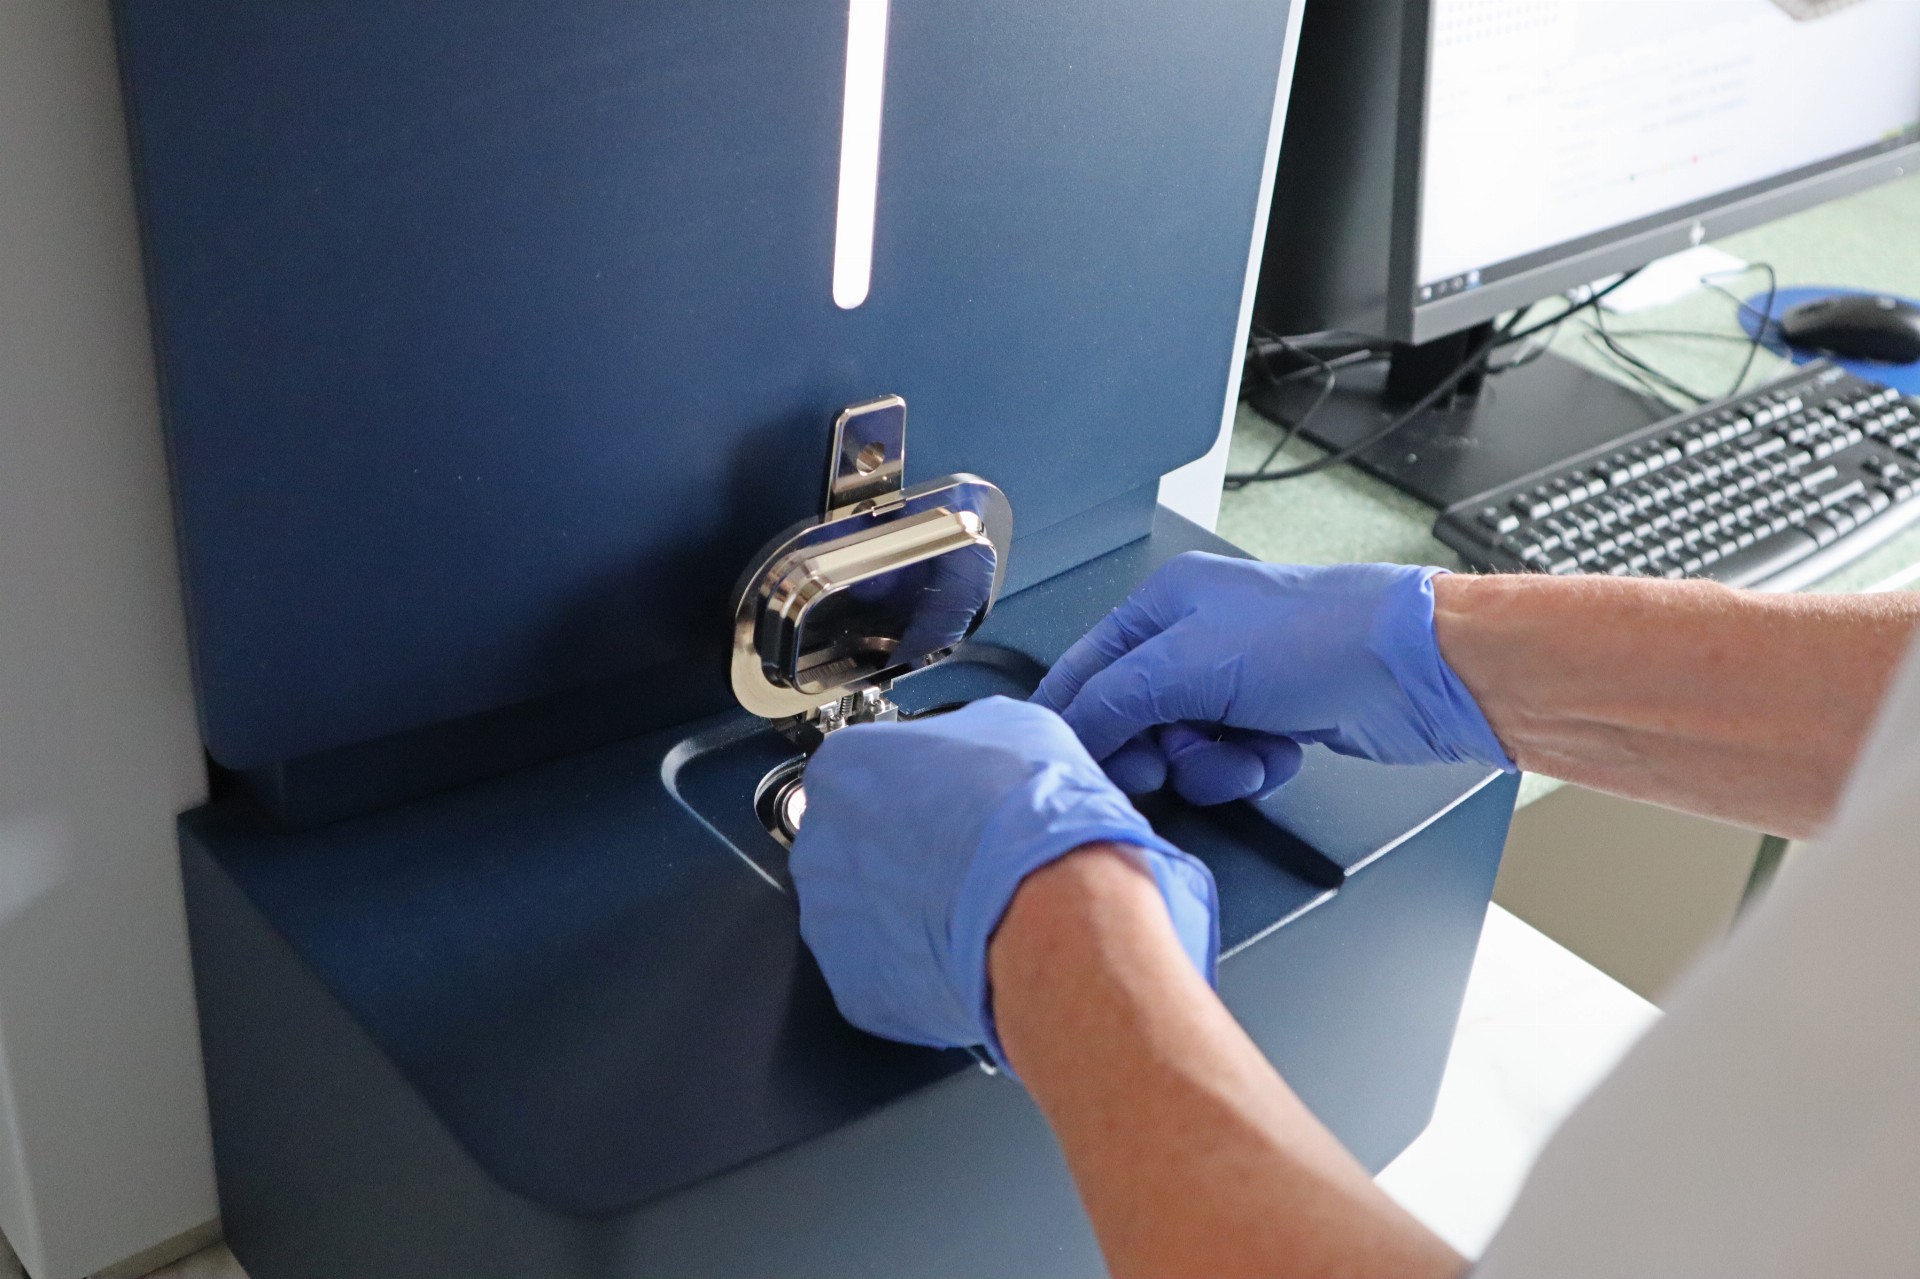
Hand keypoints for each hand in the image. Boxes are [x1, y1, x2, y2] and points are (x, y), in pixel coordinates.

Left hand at [789, 696, 1217, 1066]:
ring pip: (864, 910)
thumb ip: (964, 736)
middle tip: (961, 860)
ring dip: (906, 910)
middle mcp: (820, 840)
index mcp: (848, 764)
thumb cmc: (1033, 820)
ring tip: (969, 910)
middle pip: (855, 843)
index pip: (865, 769)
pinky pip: (883, 970)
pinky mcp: (855, 987)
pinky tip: (964, 952)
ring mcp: (829, 919)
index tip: (947, 804)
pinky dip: (918, 967)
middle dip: (903, 853)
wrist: (1054, 911)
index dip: (916, 788)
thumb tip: (975, 749)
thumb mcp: (1016, 727)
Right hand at [1032, 554, 1511, 804]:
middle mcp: (1197, 637)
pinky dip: (1250, 767)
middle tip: (1164, 762)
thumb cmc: (1317, 638)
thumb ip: (1111, 700)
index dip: (1074, 719)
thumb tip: (1068, 733)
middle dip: (1155, 750)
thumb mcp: (1186, 664)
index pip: (1087, 668)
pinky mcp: (1272, 719)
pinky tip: (1278, 751)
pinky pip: (1229, 763)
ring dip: (1210, 766)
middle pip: (1133, 719)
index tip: (1067, 763)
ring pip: (1182, 751)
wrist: (1414, 670)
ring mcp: (1237, 681)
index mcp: (1166, 603)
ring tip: (1242, 752)